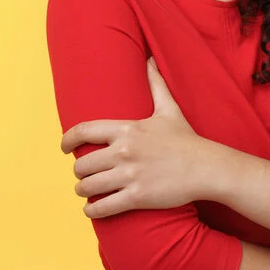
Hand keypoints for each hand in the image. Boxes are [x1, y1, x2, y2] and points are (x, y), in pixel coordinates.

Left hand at [60, 57, 212, 218]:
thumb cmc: (186, 139)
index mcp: (127, 129)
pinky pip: (103, 207)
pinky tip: (92, 209)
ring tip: (86, 191)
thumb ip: (156, 84)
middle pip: (82, 164)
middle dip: (80, 172)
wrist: (206, 167)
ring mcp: (130, 175)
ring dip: (83, 190)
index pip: (84, 130)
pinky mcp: (137, 196)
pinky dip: (93, 210)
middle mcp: (124, 151)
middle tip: (83, 175)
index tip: (63, 147)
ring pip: (88, 186)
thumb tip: (151, 59)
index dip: (67, 139)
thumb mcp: (169, 109)